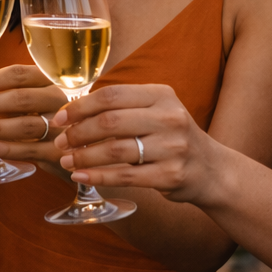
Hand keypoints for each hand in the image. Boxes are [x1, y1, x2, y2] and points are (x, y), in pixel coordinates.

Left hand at [0, 64, 67, 164]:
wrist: (81, 149)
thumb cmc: (48, 118)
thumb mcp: (29, 100)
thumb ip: (2, 90)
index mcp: (51, 81)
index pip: (19, 74)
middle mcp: (60, 100)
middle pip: (21, 98)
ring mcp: (63, 127)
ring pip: (26, 125)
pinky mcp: (60, 152)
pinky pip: (29, 149)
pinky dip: (6, 148)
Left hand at [51, 83, 212, 201]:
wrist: (212, 170)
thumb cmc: (171, 138)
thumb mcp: (156, 111)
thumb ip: (123, 107)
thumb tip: (72, 111)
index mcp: (161, 95)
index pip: (111, 95)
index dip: (80, 107)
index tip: (60, 118)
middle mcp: (169, 117)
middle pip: (110, 121)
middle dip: (78, 133)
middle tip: (61, 142)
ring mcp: (172, 147)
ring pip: (115, 150)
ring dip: (84, 156)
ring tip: (67, 160)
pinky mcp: (171, 175)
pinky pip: (126, 176)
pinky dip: (98, 176)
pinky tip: (80, 176)